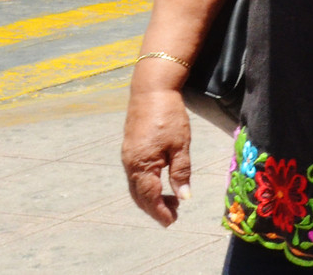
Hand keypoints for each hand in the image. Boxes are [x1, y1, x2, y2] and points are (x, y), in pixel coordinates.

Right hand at [122, 71, 192, 226]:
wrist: (151, 90)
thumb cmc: (169, 116)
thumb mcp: (180, 145)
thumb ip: (181, 172)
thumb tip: (184, 197)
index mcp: (142, 165)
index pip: (150, 197)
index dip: (160, 212)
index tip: (171, 222)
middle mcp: (130, 164)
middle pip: (140, 196)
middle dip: (155, 208)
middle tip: (173, 215)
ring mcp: (128, 157)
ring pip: (136, 187)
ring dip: (151, 198)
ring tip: (171, 201)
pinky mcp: (130, 150)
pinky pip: (135, 176)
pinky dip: (146, 186)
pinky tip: (160, 184)